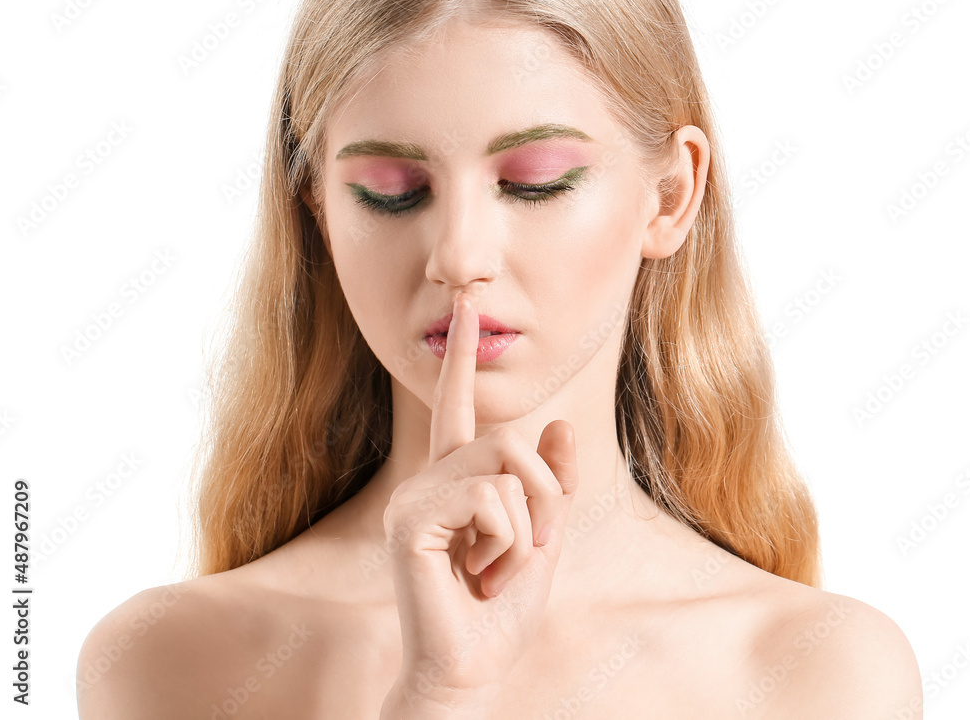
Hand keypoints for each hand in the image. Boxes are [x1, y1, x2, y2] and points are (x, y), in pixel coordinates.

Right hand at [382, 291, 577, 709]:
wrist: (471, 669)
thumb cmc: (500, 610)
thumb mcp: (544, 537)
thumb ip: (552, 483)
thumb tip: (558, 422)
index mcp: (454, 478)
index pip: (458, 404)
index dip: (464, 356)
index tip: (466, 301)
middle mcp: (428, 478)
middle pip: (509, 436)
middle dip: (545, 493)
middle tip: (532, 547)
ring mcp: (415, 497)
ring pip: (505, 461)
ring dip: (528, 523)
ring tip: (499, 567)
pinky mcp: (411, 521)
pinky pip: (490, 497)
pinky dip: (508, 540)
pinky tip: (480, 573)